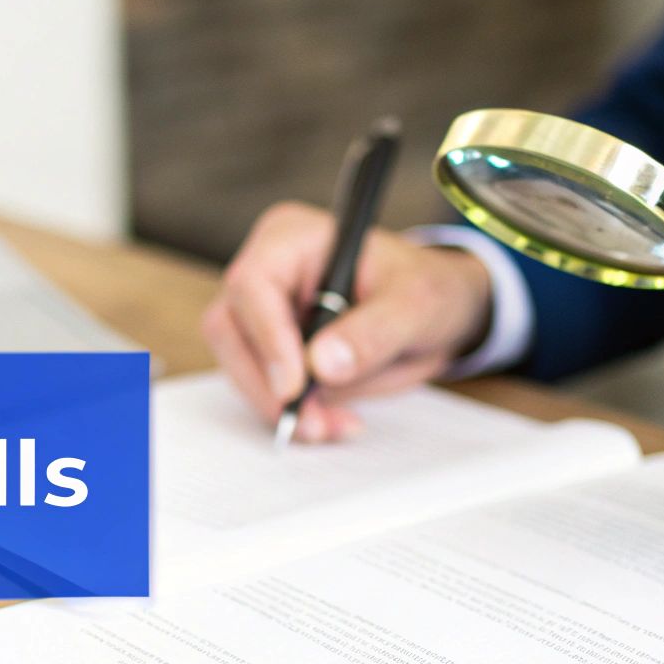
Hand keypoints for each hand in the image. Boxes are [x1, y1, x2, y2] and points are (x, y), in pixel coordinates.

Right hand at [202, 201, 492, 441]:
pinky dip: (292, 413)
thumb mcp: (416, 305)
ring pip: (239, 364)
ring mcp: (263, 312)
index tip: (295, 388)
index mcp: (294, 238)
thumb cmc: (426, 290)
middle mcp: (268, 271)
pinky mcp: (270, 349)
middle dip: (266, 385)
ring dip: (278, 406)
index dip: (267, 338)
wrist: (434, 312)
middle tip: (312, 422)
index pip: (253, 284)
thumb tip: (322, 365)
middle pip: (229, 329)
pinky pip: (261, 387)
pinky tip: (330, 421)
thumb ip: (374, 332)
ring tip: (332, 425)